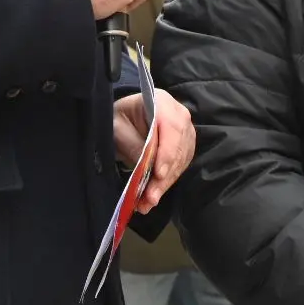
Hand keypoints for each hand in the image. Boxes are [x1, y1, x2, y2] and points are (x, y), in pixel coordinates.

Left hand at [112, 88, 194, 213]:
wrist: (127, 115)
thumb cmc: (120, 117)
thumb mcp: (117, 127)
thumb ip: (131, 143)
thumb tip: (145, 167)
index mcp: (162, 102)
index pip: (171, 128)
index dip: (167, 152)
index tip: (158, 174)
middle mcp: (180, 115)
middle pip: (178, 148)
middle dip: (164, 176)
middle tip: (149, 198)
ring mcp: (186, 131)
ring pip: (181, 161)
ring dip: (165, 184)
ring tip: (148, 202)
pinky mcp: (186, 146)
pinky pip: (180, 167)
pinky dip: (167, 183)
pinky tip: (154, 196)